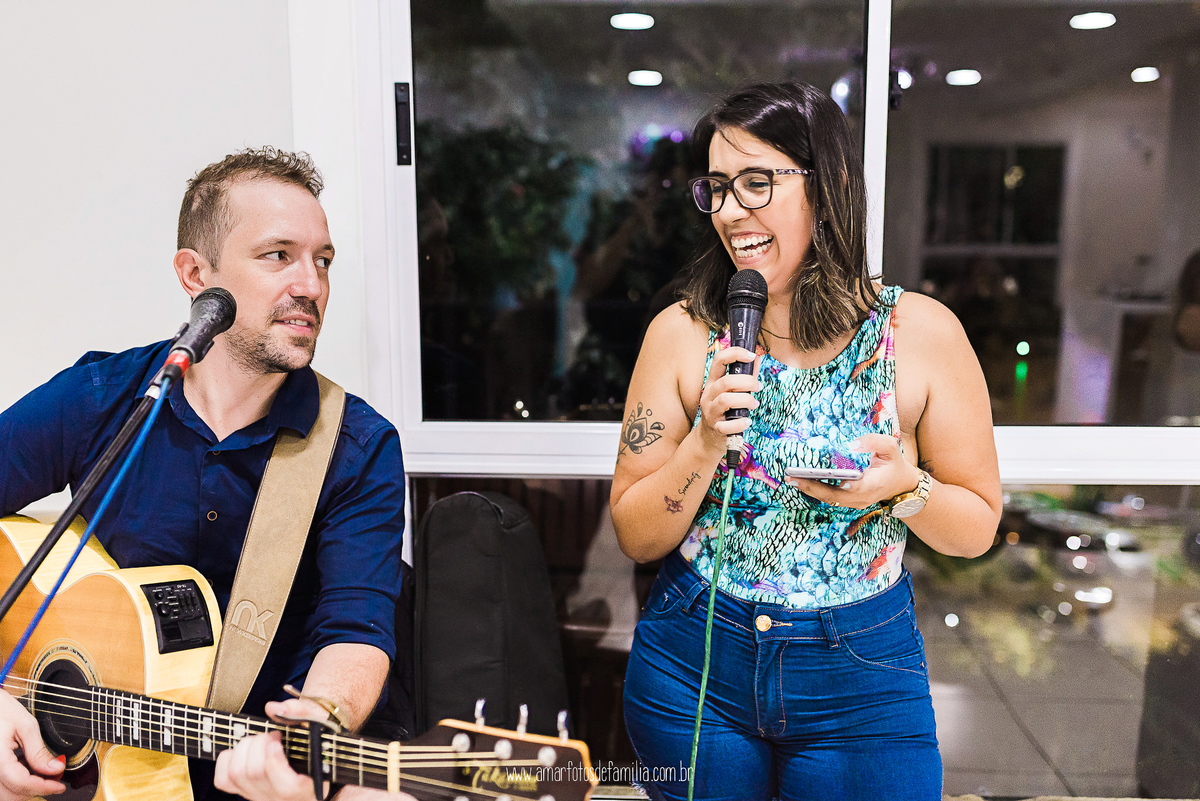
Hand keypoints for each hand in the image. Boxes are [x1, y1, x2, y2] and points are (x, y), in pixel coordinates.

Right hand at [0, 689, 64, 800]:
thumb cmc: (1, 709)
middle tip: (55, 781)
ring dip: (26, 789)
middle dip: (36, 791)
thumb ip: (39, 751)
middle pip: (12, 794)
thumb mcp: (26, 726)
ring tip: (44, 776)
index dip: (44, 787)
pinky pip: (2, 784)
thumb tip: (56, 768)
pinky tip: (28, 770)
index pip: (21, 783)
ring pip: (6, 793)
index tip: (60, 786)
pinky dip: (17, 783)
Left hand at [214, 698, 329, 800]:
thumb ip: (302, 713)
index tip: (276, 741)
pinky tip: (244, 750)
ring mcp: (257, 796)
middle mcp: (278, 798)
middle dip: (260, 743)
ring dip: (245, 747)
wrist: (310, 755)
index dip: (274, 761)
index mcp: (305, 789)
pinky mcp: (241, 791)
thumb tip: (272, 708)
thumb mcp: (319, 725)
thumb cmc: (316, 740)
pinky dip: (228, 758)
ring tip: (261, 740)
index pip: (286, 786)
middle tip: (274, 735)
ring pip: (236, 774)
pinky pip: (223, 779)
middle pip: (254, 773)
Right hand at [696, 345, 761, 454]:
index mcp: (713, 382)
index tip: (752, 355)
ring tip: (755, 404)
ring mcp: (710, 411)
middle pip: (726, 381)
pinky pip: (727, 425)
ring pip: (725, 400)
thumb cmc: (725, 411)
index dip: (735, 353)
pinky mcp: (715, 428)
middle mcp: (708, 395)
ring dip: (746, 400)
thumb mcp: (731, 391)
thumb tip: (758, 358)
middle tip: (758, 386)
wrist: (710, 437)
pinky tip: (747, 421)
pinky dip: (740, 423)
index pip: (719, 360)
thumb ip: (745, 375)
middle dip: (747, 382)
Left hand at [785, 433, 920, 509]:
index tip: (842, 481)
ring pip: (829, 499)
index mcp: (875, 484)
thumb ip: (875, 442)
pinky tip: (799, 480)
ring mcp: (854, 502)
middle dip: (813, 487)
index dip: (852, 486)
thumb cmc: (893, 463)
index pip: (862, 487)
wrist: (899, 485)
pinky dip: (813, 490)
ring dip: (809, 490)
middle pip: (836, 496)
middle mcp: (862, 497)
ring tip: (790, 478)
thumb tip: (852, 444)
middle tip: (793, 477)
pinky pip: (828, 498)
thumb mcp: (891, 447)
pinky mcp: (847, 501)